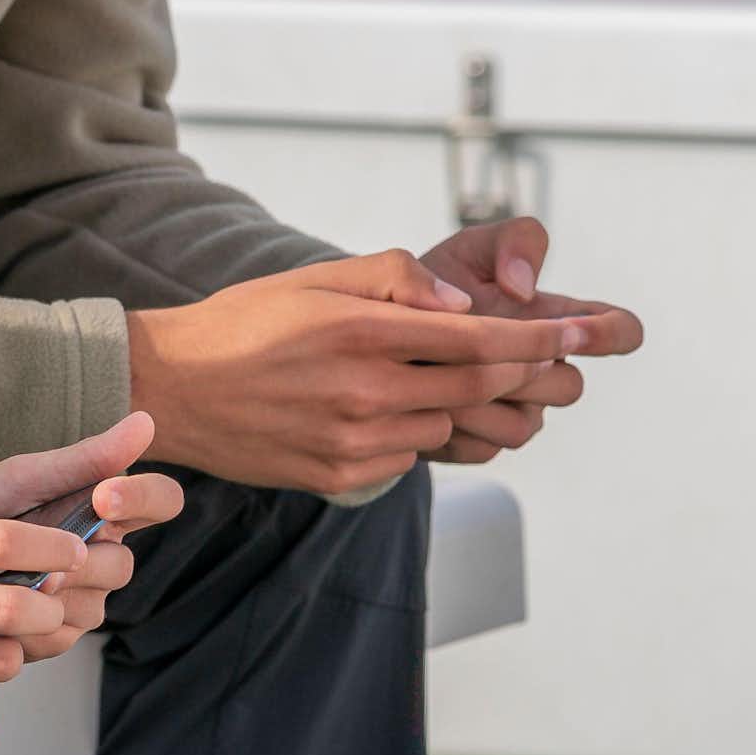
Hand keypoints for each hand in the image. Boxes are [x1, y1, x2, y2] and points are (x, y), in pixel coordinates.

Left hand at [0, 412, 184, 662]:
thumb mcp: (25, 478)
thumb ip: (86, 458)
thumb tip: (147, 421)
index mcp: (101, 509)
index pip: (161, 500)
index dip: (144, 497)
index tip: (104, 496)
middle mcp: (100, 555)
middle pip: (122, 564)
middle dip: (80, 559)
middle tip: (37, 551)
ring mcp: (81, 599)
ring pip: (93, 606)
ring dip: (49, 592)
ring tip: (4, 578)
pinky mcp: (53, 634)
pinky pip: (60, 634)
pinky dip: (26, 620)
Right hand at [124, 247, 635, 498]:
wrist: (171, 390)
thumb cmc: (244, 322)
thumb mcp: (315, 278)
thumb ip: (395, 278)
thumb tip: (462, 304)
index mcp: (361, 330)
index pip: (480, 338)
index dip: (542, 336)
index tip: (584, 332)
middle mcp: (364, 390)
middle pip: (478, 386)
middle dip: (523, 371)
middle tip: (552, 358)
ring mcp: (353, 441)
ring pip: (445, 424)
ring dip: (457, 401)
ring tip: (428, 376)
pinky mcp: (341, 476)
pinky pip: (407, 456)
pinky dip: (413, 431)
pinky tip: (378, 409)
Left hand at [417, 218, 643, 463]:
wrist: (379, 332)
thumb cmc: (435, 286)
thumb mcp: (470, 248)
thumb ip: (512, 242)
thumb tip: (525, 290)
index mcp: (556, 320)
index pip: (619, 330)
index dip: (611, 333)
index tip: (575, 327)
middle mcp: (546, 370)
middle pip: (569, 386)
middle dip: (524, 369)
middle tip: (473, 350)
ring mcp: (520, 411)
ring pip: (524, 424)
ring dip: (481, 400)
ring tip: (432, 373)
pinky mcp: (483, 443)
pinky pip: (484, 448)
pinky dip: (452, 427)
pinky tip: (420, 401)